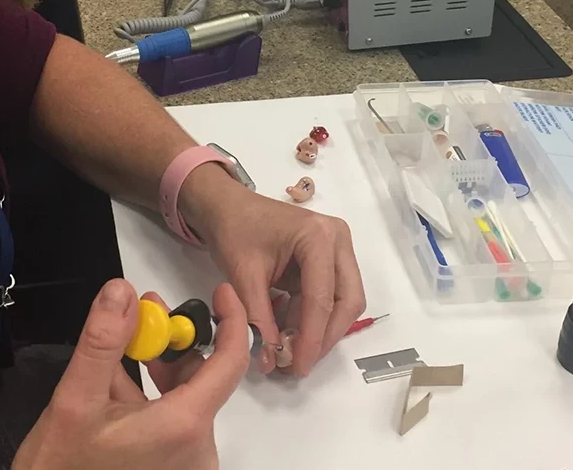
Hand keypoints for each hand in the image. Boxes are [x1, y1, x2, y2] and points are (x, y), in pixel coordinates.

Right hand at [11, 279, 250, 469]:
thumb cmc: (65, 468)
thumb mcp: (75, 400)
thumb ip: (102, 341)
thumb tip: (121, 289)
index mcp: (184, 425)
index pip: (230, 361)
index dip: (232, 319)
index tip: (220, 292)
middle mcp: (198, 448)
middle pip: (203, 376)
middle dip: (176, 339)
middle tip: (144, 310)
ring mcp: (188, 462)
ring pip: (185, 397)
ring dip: (158, 366)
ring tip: (121, 342)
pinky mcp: (174, 469)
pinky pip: (174, 420)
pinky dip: (152, 395)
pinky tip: (116, 382)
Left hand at [180, 167, 366, 377]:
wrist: (225, 206)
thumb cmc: (233, 230)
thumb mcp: (242, 276)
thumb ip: (258, 319)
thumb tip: (270, 360)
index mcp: (319, 237)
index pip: (323, 298)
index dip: (312, 338)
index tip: (298, 366)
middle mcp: (338, 240)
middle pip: (346, 301)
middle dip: (324, 336)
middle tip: (299, 363)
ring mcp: (337, 249)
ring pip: (343, 302)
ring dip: (320, 330)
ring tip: (291, 352)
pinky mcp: (329, 260)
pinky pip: (329, 297)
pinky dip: (311, 318)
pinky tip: (290, 333)